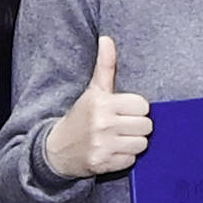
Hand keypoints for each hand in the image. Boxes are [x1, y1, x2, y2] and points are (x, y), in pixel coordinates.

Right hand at [44, 33, 151, 179]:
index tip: (125, 111)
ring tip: (118, 139)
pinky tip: (112, 151)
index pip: (143, 106)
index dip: (137, 109)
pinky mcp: (102, 163)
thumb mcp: (93, 91)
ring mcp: (102, 145)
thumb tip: (107, 38)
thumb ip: (105, 66)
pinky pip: (131, 160)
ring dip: (133, 143)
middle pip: (146, 126)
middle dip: (137, 127)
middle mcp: (102, 124)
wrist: (57, 150)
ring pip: (141, 144)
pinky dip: (124, 158)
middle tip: (122, 126)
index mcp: (102, 103)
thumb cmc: (81, 116)